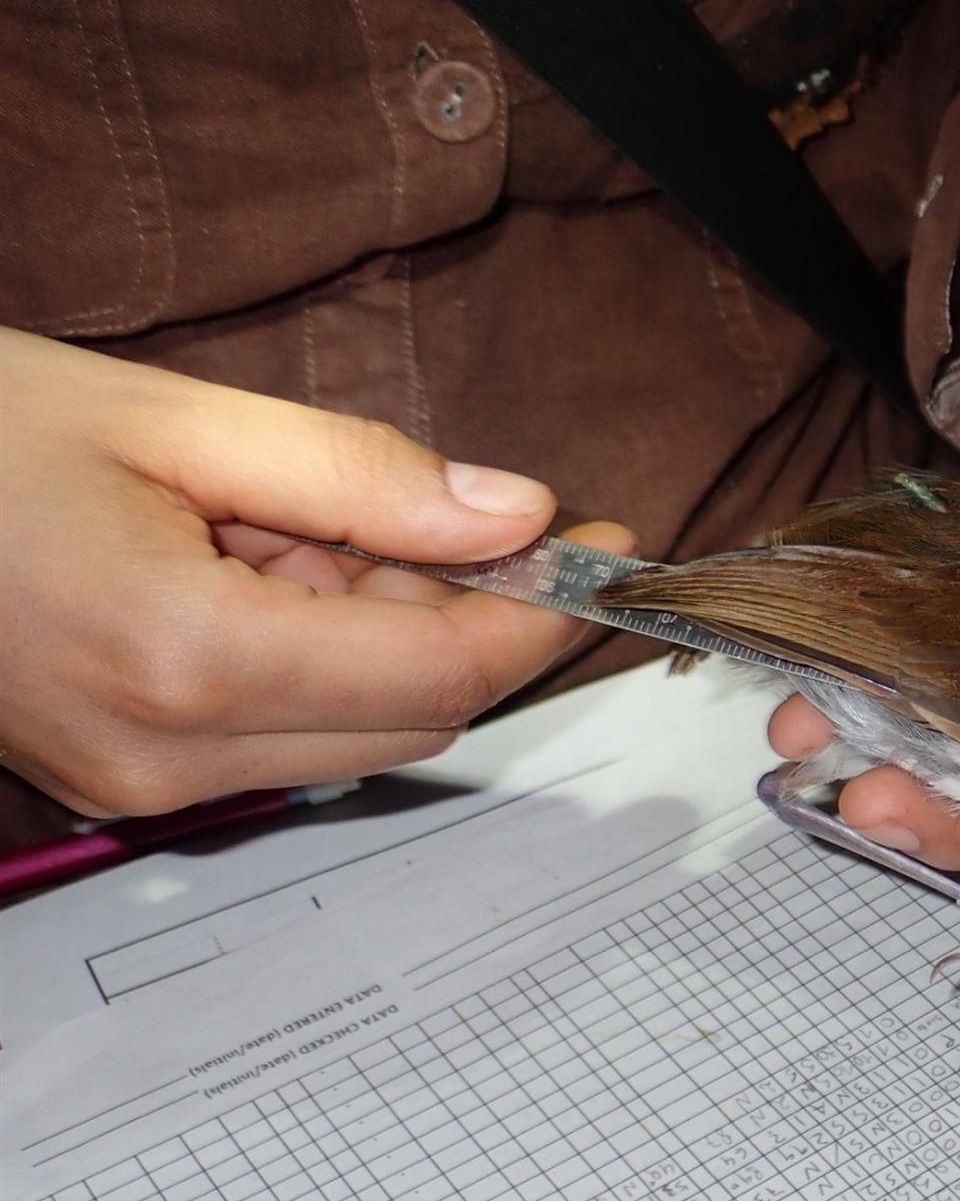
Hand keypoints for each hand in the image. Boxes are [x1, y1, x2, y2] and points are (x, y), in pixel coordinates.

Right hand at [0, 327, 634, 815]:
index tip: (599, 544)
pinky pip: (285, 734)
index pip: (446, 666)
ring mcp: (138, 783)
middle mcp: (169, 752)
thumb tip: (515, 515)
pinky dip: (320, 658)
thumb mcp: (172, 418)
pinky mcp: (120, 780)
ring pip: (360, 729)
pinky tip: (258, 570)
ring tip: (297, 522)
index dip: (542, 609)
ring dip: (384, 634)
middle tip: (436, 506)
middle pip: (419, 711)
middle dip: (462, 613)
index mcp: (188, 655)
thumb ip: (359, 474)